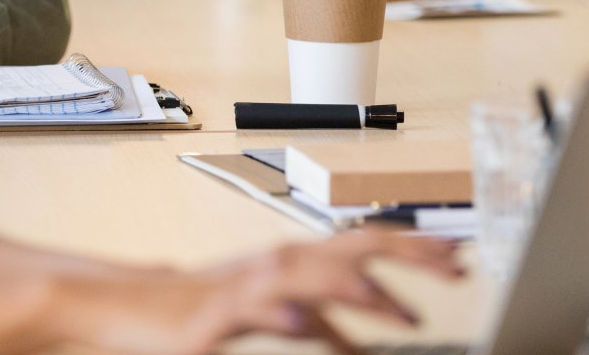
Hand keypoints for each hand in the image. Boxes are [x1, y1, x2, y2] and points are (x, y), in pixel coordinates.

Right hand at [53, 232, 462, 354]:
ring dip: (354, 289)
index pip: (363, 245)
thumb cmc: (202, 310)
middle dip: (405, 255)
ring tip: (398, 308)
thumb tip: (357, 342)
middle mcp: (276, 265)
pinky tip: (304, 328)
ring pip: (308, 278)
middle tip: (454, 267)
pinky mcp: (214, 314)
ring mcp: (246, 286)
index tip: (458, 259)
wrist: (130, 307)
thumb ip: (318, 325)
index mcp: (292, 264)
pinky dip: (280, 318)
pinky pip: (252, 314)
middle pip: (349, 250)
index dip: (412, 248)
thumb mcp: (271, 318)